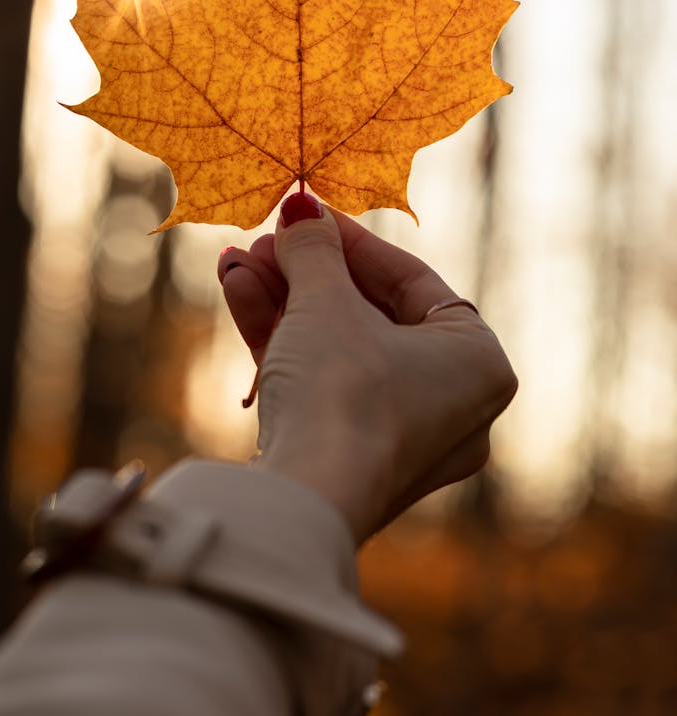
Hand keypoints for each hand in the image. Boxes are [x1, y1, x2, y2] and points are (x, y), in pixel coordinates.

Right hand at [217, 194, 516, 543]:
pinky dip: (282, 342)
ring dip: (283, 300)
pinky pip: (323, 384)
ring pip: (338, 349)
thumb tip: (301, 214)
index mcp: (477, 361)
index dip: (352, 240)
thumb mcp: (326, 301)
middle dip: (307, 273)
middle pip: (369, 314)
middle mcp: (452, 404)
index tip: (306, 213)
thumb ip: (315, 249)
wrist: (301, 501)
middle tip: (265, 242)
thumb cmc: (340, 390)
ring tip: (237, 261)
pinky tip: (238, 293)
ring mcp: (400, 438)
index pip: (411, 280)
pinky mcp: (351, 460)